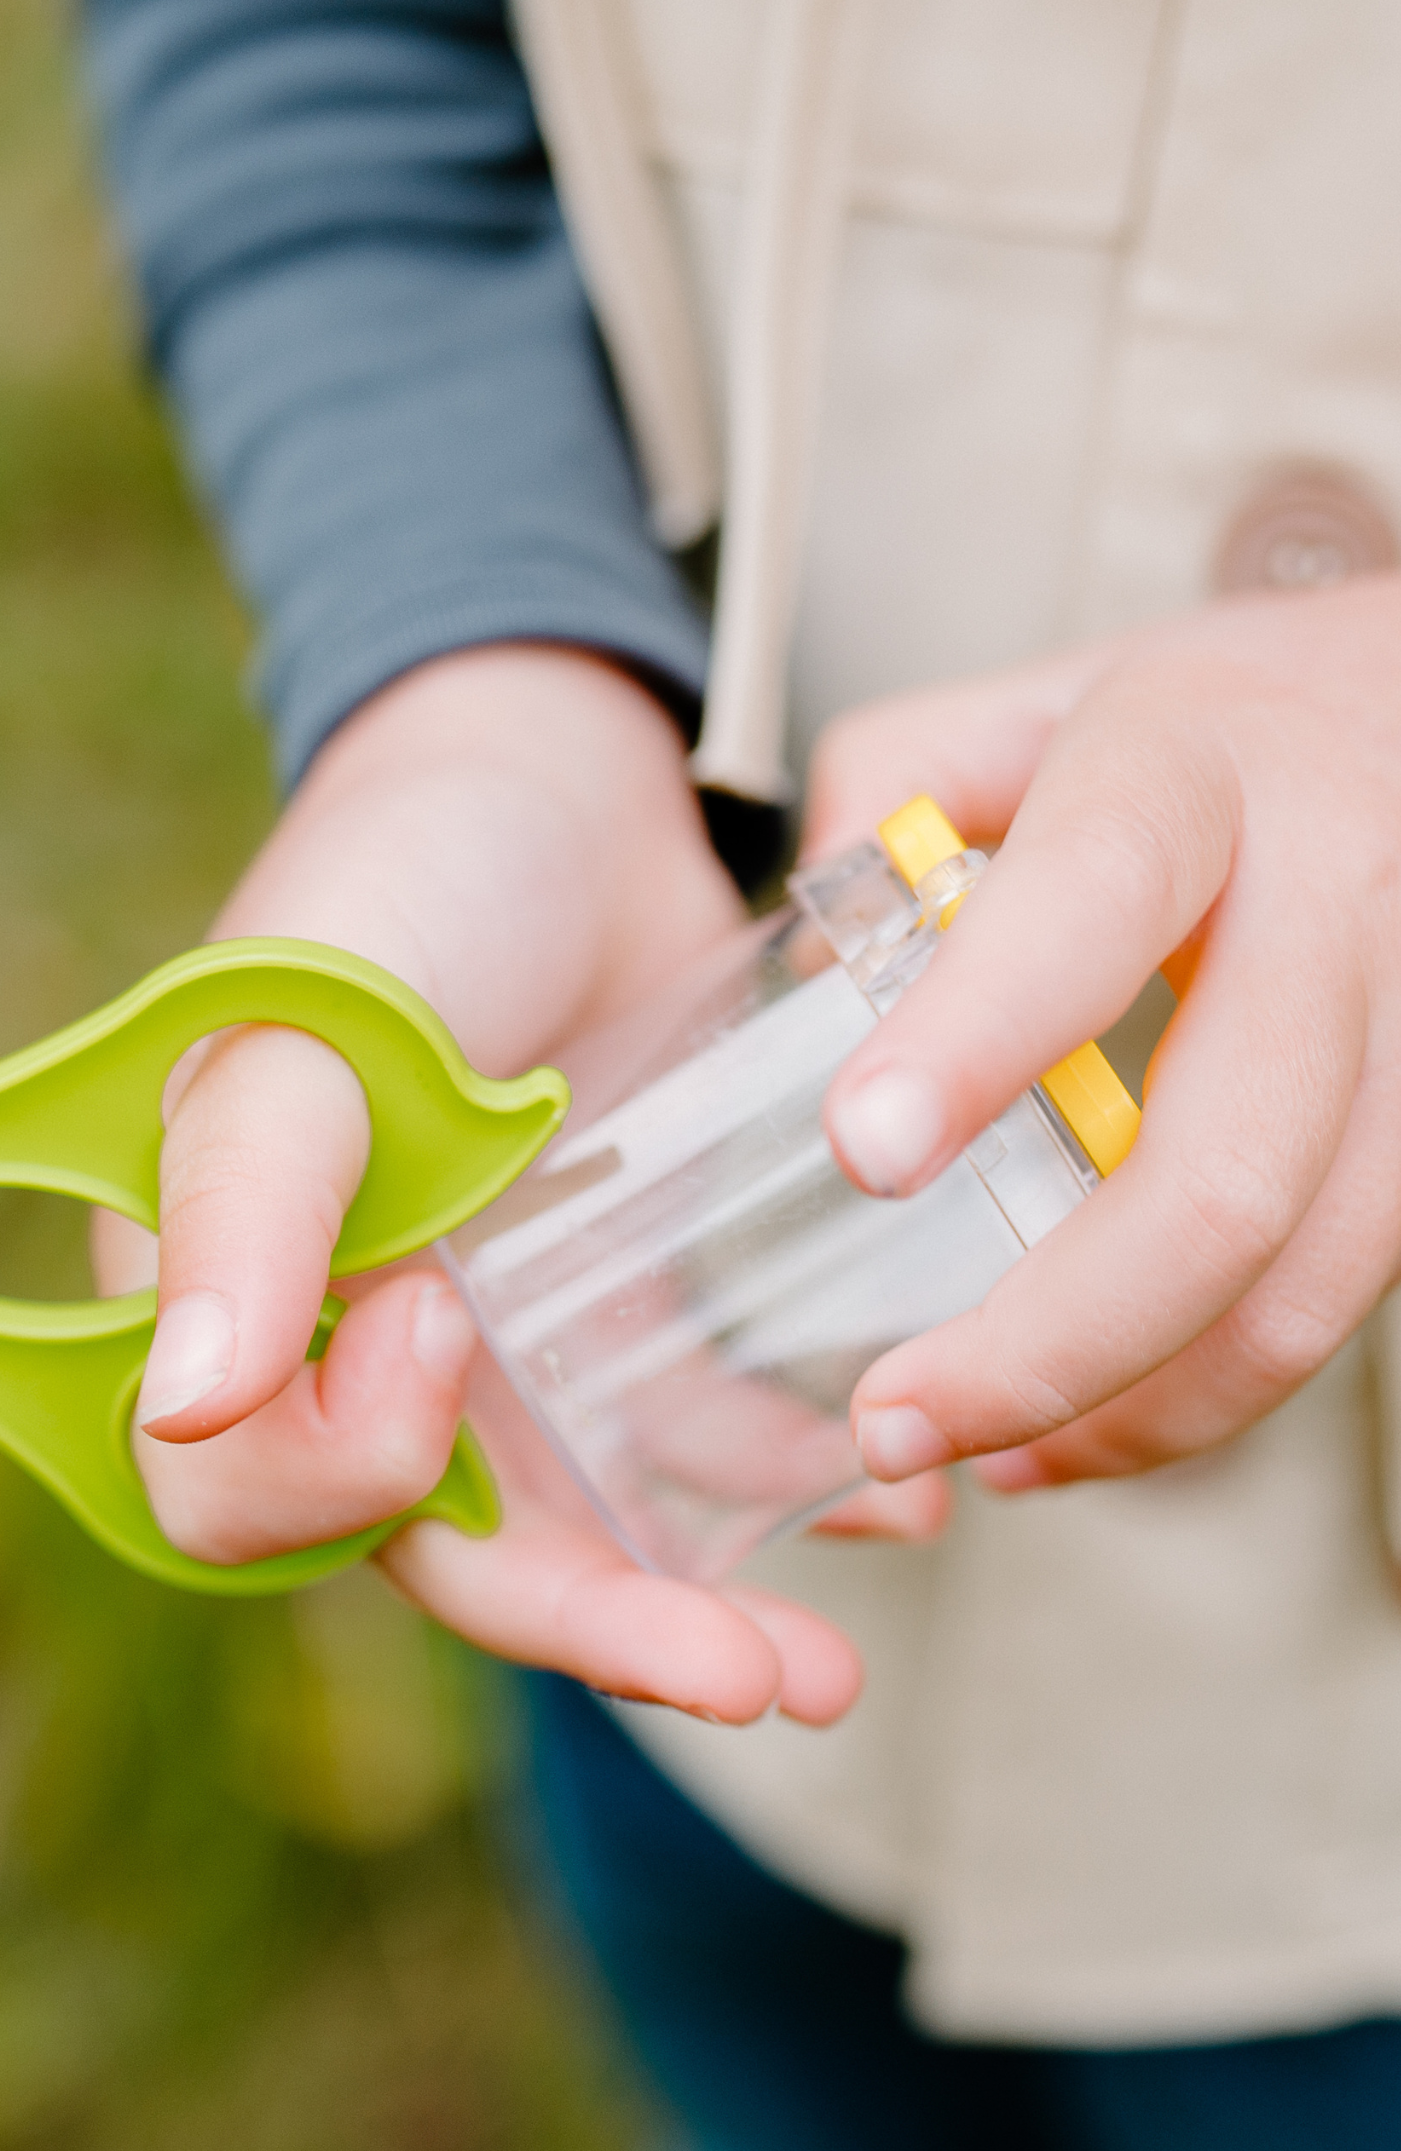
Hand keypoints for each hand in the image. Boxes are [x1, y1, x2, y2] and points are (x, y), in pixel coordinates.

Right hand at [96, 647, 933, 1724]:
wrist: (551, 778)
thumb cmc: (398, 875)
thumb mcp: (307, 1011)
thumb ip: (250, 1194)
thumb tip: (190, 1409)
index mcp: (222, 1302)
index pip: (247, 1491)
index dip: (349, 1471)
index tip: (447, 1329)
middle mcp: (351, 1354)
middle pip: (449, 1555)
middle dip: (596, 1628)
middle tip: (750, 1679)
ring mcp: (497, 1343)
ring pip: (582, 1530)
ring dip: (698, 1609)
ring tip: (826, 1672)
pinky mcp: (619, 1309)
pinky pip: (685, 1439)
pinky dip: (773, 1485)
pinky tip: (883, 1506)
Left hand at [805, 571, 1400, 1491]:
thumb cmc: (1222, 720)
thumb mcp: (1040, 697)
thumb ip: (892, 796)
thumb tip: (804, 968)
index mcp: (1196, 769)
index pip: (1093, 898)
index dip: (981, 1035)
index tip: (867, 1155)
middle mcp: (1342, 901)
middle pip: (1226, 1171)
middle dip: (1050, 1339)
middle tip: (895, 1420)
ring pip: (1313, 1278)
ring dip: (1140, 1408)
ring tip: (990, 1453)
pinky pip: (1349, 1299)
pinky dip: (1214, 1390)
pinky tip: (1107, 1416)